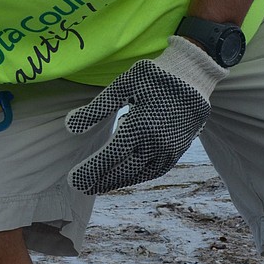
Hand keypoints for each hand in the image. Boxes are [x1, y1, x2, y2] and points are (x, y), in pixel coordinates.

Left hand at [65, 36, 226, 193]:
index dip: (91, 170)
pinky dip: (139, 177)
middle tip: (82, 188)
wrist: (194, 76)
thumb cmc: (155, 77)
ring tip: (99, 186)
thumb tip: (70, 126)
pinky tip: (126, 177)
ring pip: (141, 173)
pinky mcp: (178, 150)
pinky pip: (156, 170)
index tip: (73, 180)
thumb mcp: (123, 84)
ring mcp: (170, 149)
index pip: (110, 155)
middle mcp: (156, 142)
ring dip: (119, 182)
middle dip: (101, 180)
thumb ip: (97, 108)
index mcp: (140, 125)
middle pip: (124, 169)